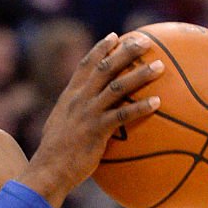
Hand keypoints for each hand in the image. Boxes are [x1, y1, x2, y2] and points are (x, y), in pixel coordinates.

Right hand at [31, 33, 163, 195]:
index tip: (116, 36)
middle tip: (146, 42)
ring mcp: (88, 113)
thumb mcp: (58, 126)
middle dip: (126, 51)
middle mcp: (79, 99)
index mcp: (70, 96)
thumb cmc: (55, 154)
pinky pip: (122, 115)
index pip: (86, 65)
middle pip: (105, 67)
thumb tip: (84, 114)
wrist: (48, 170)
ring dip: (140, 74)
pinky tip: (158, 102)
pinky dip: (140, 107)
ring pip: (117, 87)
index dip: (101, 49)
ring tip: (160, 66)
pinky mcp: (97, 130)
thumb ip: (72, 114)